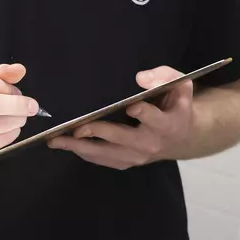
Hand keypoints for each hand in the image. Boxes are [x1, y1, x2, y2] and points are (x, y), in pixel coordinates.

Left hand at [48, 66, 194, 169]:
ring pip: (106, 153)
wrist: (183, 138)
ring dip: (80, 147)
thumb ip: (165, 76)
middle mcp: (151, 143)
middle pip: (122, 138)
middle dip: (99, 132)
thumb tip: (140, 79)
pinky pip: (102, 160)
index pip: (154, 118)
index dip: (142, 112)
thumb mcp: (181, 86)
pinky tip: (67, 145)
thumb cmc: (177, 106)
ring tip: (55, 140)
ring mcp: (137, 157)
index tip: (130, 107)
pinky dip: (84, 153)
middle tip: (76, 128)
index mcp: (167, 124)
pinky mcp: (126, 163)